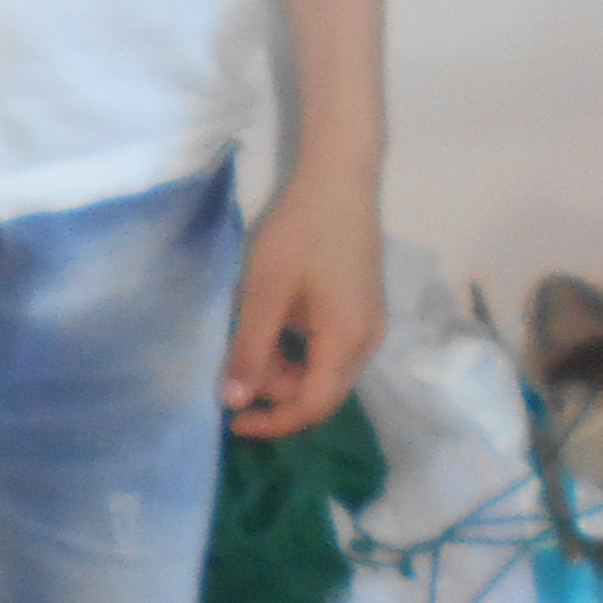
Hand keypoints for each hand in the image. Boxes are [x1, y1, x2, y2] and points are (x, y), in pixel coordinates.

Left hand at [223, 159, 385, 438]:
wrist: (340, 180)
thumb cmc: (300, 233)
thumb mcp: (264, 293)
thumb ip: (250, 350)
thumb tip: (233, 401)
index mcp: (345, 342)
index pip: (310, 406)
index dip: (271, 422)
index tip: (233, 422)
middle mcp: (366, 343)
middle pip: (320, 394)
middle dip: (276, 392)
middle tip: (236, 367)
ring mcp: (369, 326)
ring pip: (324, 371)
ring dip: (285, 368)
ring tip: (250, 336)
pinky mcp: (363, 311)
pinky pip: (330, 349)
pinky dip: (299, 350)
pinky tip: (274, 324)